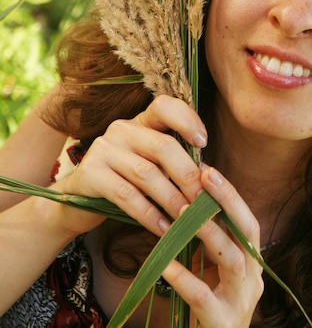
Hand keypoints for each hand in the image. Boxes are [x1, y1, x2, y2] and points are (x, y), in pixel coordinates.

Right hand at [55, 95, 207, 236]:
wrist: (76, 203)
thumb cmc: (125, 182)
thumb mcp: (150, 165)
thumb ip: (173, 164)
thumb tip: (209, 178)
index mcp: (141, 122)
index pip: (164, 106)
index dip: (187, 120)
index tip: (204, 143)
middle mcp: (121, 129)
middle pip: (162, 146)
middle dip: (188, 176)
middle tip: (206, 202)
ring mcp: (103, 149)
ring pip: (147, 173)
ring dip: (172, 199)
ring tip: (189, 220)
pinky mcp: (90, 174)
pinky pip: (127, 196)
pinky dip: (150, 215)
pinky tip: (165, 230)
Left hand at [160, 163, 263, 327]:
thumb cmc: (206, 307)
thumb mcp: (210, 270)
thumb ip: (206, 241)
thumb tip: (187, 198)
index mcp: (250, 262)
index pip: (247, 221)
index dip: (230, 195)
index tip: (208, 170)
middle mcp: (252, 279)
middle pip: (246, 232)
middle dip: (227, 201)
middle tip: (205, 176)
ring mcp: (240, 302)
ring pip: (231, 260)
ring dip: (209, 232)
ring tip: (184, 212)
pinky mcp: (222, 323)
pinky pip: (203, 297)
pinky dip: (184, 278)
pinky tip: (165, 264)